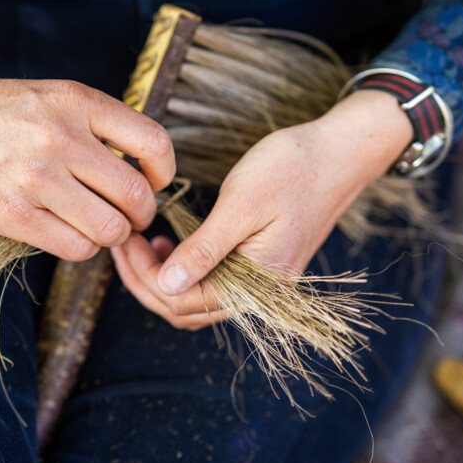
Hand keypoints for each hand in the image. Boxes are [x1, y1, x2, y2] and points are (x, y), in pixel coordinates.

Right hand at [0, 47, 174, 260]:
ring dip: (113, 235)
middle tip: (131, 216)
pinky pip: (76, 248)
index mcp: (76, 101)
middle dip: (142, 214)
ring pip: (111, 229)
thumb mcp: (50, 96)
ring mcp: (36, 179)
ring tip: (99, 226)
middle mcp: (61, 138)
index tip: (155, 182)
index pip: (154, 143)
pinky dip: (83, 247)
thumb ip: (96, 125)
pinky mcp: (12, 215)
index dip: (164, 172)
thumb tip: (144, 169)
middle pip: (136, 196)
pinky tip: (71, 234)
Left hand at [111, 90, 412, 328]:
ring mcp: (262, 283)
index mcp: (257, 284)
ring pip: (197, 300)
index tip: (124, 241)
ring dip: (163, 279)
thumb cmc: (293, 168)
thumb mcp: (241, 203)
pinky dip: (184, 271)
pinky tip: (169, 245)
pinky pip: (214, 284)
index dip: (145, 278)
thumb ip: (204, 250)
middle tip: (122, 243)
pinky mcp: (260, 266)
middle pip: (186, 310)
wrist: (340, 152)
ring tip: (140, 244)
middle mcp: (260, 294)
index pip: (183, 303)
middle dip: (147, 282)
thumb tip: (166, 286)